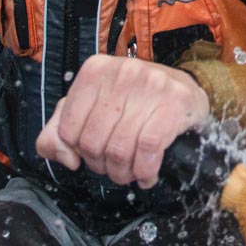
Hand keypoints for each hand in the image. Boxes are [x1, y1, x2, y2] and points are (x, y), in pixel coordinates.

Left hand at [35, 54, 211, 187]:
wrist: (185, 90)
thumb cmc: (134, 102)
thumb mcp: (91, 108)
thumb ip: (59, 131)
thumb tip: (65, 157)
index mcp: (95, 71)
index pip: (68, 129)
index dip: (78, 151)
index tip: (93, 152)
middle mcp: (122, 72)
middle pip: (94, 142)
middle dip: (102, 165)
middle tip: (114, 166)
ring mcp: (151, 84)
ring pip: (120, 149)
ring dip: (123, 173)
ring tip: (130, 172)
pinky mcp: (174, 102)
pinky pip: (148, 149)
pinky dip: (145, 171)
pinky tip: (147, 174)